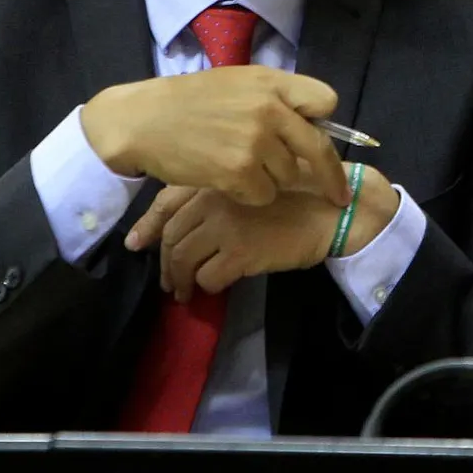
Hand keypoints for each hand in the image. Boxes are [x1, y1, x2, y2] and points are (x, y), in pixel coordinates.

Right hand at [81, 67, 347, 206]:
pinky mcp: (239, 172)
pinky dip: (250, 195)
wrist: (142, 121)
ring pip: (287, 176)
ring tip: (241, 167)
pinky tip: (229, 182)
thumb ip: (275, 97)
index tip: (325, 139)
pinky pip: (264, 195)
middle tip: (340, 196)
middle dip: (331, 177)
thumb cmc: (188, 101)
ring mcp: (255, 142)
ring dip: (271, 180)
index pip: (326, 101)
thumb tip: (315, 122)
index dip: (325, 122)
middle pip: (318, 149)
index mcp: (271, 83)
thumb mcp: (236, 82)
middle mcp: (269, 109)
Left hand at [127, 165, 401, 301]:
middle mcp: (215, 198)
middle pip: (172, 235)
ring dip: (179, 280)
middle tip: (169, 283)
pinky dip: (206, 287)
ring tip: (184, 294)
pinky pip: (208, 277)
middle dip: (165, 263)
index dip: (148, 225)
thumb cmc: (306, 193)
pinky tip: (212, 291)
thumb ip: (225, 192)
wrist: (336, 210)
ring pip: (182, 258)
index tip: (136, 243)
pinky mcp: (240, 252)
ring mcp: (225, 225)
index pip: (167, 201)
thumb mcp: (260, 182)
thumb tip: (191, 223)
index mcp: (218, 178)